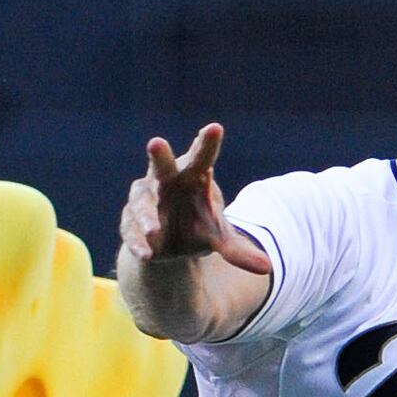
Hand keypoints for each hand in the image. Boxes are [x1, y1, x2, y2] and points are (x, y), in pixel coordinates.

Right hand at [117, 124, 266, 277]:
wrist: (170, 244)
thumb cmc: (199, 226)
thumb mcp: (219, 239)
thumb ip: (238, 250)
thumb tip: (266, 268)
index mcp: (193, 175)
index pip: (201, 156)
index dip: (206, 143)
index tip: (214, 128)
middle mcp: (165, 180)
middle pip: (160, 164)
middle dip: (159, 155)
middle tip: (156, 143)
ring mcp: (144, 199)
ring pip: (142, 201)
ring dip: (147, 215)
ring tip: (155, 230)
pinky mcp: (130, 221)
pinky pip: (130, 228)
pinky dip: (137, 241)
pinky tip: (147, 253)